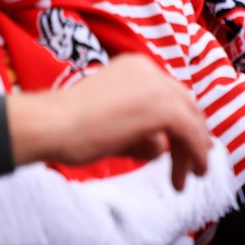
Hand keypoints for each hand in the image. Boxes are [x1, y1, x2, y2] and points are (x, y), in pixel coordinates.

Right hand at [8, 54, 211, 190]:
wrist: (49, 125)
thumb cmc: (67, 128)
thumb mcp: (112, 124)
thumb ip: (140, 130)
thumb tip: (161, 146)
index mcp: (135, 68)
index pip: (170, 95)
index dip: (182, 120)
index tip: (186, 143)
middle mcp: (150, 71)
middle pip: (185, 105)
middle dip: (193, 136)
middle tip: (195, 163)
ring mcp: (158, 86)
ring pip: (190, 120)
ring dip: (192, 150)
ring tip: (189, 176)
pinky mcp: (163, 108)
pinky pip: (191, 133)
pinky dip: (195, 154)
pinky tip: (191, 173)